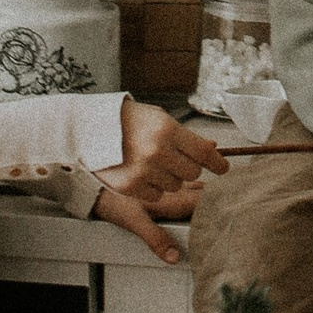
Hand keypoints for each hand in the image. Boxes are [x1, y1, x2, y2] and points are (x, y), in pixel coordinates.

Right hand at [89, 100, 226, 259]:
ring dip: (169, 177)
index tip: (222, 168)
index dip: (218, 163)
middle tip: (175, 159)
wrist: (90, 128)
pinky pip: (156, 194)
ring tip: (152, 162)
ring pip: (175, 185)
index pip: (204, 153)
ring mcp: (142, 171)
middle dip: (188, 167)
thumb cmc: (128, 121)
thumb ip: (186, 136)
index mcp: (166, 130)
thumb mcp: (159, 119)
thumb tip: (212, 149)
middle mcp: (156, 152)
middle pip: (192, 172)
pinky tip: (140, 172)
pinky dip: (152, 187)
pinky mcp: (130, 186)